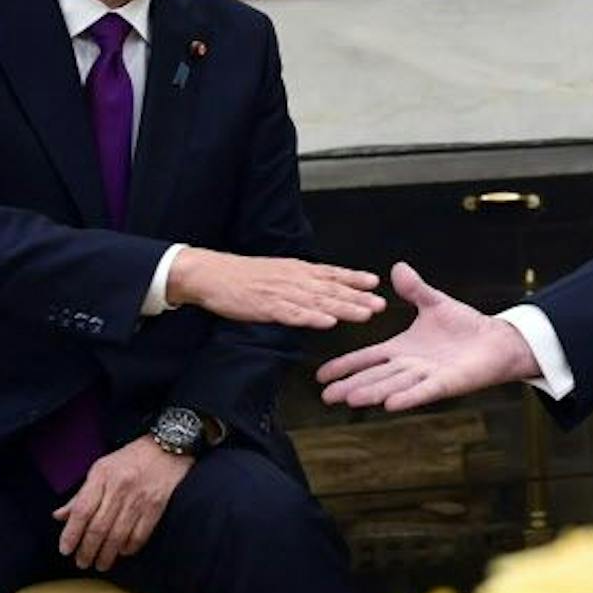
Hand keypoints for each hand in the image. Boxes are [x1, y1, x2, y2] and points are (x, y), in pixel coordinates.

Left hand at [52, 437, 193, 571]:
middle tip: (82, 562)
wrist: (169, 446)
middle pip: (98, 527)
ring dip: (107, 555)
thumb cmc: (131, 458)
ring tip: (101, 564)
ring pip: (117, 535)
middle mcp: (120, 487)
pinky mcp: (157, 505)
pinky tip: (123, 551)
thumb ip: (81, 494)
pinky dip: (129, 547)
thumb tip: (59, 516)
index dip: (71, 534)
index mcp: (102, 475)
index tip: (65, 550)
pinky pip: (140, 534)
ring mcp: (139, 497)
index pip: (81, 510)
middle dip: (87, 550)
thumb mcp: (101, 468)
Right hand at [168, 248, 384, 327]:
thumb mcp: (277, 271)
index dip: (354, 278)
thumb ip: (299, 279)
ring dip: (344, 308)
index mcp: (296, 269)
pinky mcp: (267, 307)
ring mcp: (282, 292)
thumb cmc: (243, 276)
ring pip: (319, 302)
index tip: (375, 283)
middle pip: (331, 289)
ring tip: (364, 314)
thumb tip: (321, 286)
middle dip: (358, 297)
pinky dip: (312, 318)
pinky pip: (294, 314)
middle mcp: (294, 278)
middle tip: (380, 304)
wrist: (212, 274)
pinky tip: (328, 322)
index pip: (331, 273)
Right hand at [316, 261, 539, 411]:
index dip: (346, 365)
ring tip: (350, 398)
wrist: (495, 340)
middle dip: (350, 385)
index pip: (368, 358)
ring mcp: (426, 377)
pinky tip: (390, 404)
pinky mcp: (445, 384)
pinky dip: (408, 396)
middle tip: (326, 396)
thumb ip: (415, 289)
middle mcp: (409, 366)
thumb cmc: (465, 326)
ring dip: (373, 392)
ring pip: (394, 385)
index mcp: (402, 348)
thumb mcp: (434, 303)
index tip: (321, 375)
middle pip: (374, 376)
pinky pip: (423, 391)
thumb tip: (397, 267)